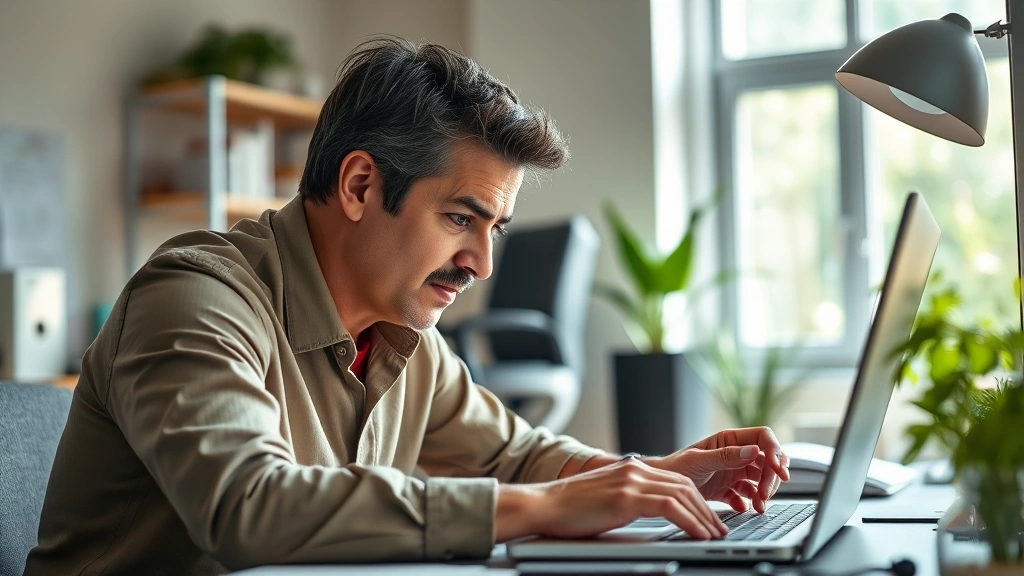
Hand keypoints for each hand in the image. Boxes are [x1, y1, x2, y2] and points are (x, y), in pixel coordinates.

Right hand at [495, 457, 727, 541]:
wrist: (544, 504)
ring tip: (714, 535)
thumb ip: (628, 498)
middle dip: (706, 509)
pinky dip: (689, 521)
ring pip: (682, 495)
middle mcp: (635, 470)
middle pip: (684, 485)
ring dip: (703, 517)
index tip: (709, 517)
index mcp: (631, 469)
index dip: (697, 499)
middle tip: (719, 528)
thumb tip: (646, 511)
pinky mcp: (626, 497)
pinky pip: (670, 507)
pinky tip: (698, 533)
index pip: (676, 480)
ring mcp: (631, 481)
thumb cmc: (570, 508)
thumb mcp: (606, 497)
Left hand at [648, 427, 789, 513]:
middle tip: (765, 495)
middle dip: (771, 478)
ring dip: (763, 493)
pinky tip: (740, 506)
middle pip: (767, 461)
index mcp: (729, 439)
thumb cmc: (675, 467)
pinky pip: (748, 495)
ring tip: (758, 507)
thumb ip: (725, 456)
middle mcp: (735, 454)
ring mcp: (734, 471)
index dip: (775, 451)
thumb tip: (753, 451)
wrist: (662, 488)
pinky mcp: (729, 489)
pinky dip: (749, 502)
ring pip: (761, 480)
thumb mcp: (699, 460)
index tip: (779, 470)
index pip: (763, 438)